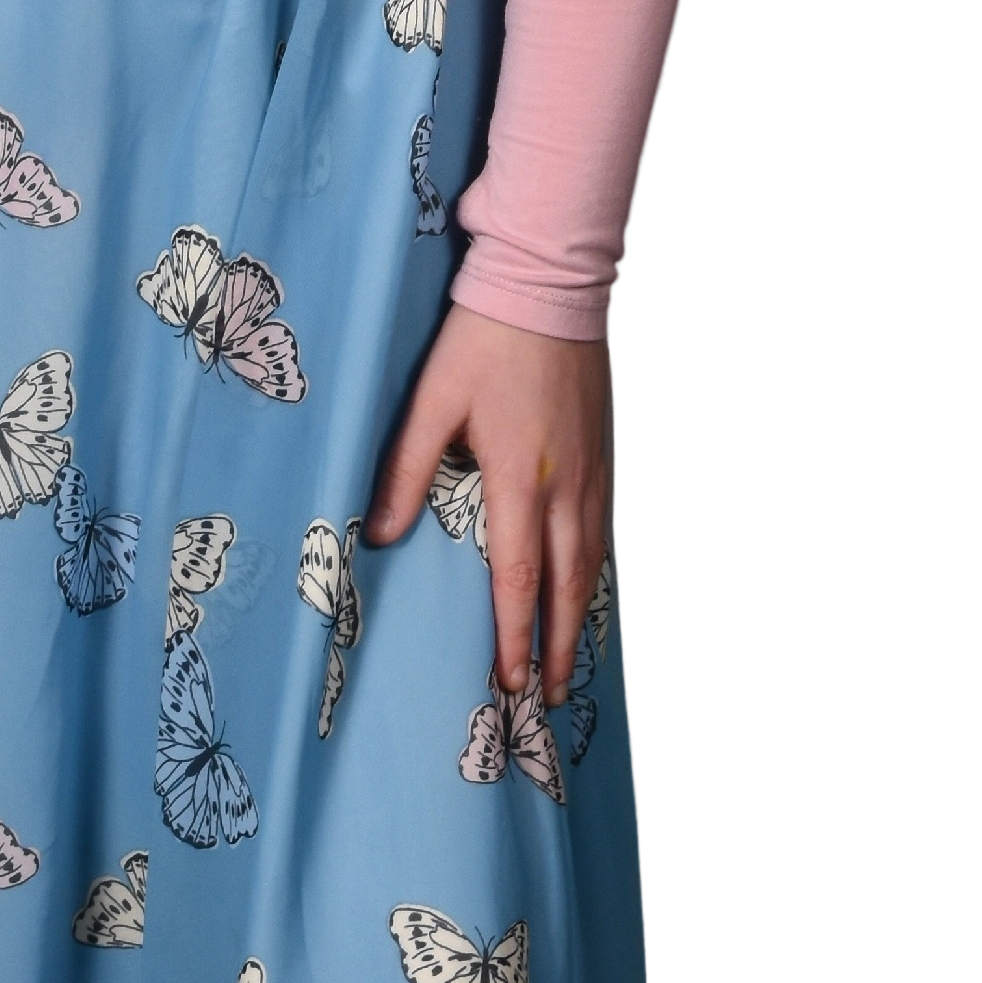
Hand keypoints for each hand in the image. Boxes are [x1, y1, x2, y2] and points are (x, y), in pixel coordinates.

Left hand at [365, 300, 611, 702]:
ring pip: (589, 562)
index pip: (517, 577)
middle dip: (554, 646)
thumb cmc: (484, 340)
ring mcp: (588, 470)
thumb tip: (382, 536)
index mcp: (518, 476)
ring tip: (566, 661)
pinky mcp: (597, 452)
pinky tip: (582, 589)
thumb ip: (407, 468)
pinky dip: (591, 572)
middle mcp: (563, 485)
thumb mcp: (433, 399)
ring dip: (576, 616)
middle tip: (545, 697)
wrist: (548, 286)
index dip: (513, 635)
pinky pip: (599, 531)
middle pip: (564, 586)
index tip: (506, 681)